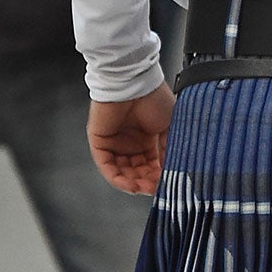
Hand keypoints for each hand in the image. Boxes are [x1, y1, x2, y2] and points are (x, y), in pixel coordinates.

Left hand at [88, 80, 174, 194]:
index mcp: (146, 138)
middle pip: (136, 171)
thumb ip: (169, 149)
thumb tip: (172, 171)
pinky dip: (117, 178)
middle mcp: (129, 143)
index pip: (151, 165)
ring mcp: (114, 143)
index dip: (159, 177)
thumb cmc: (153, 97)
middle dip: (146, 182)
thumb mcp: (169, 126)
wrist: (134, 82)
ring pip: (121, 172)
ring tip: (144, 189)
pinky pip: (106, 166)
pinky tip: (130, 185)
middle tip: (156, 190)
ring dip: (132, 183)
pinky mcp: (100, 142)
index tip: (168, 186)